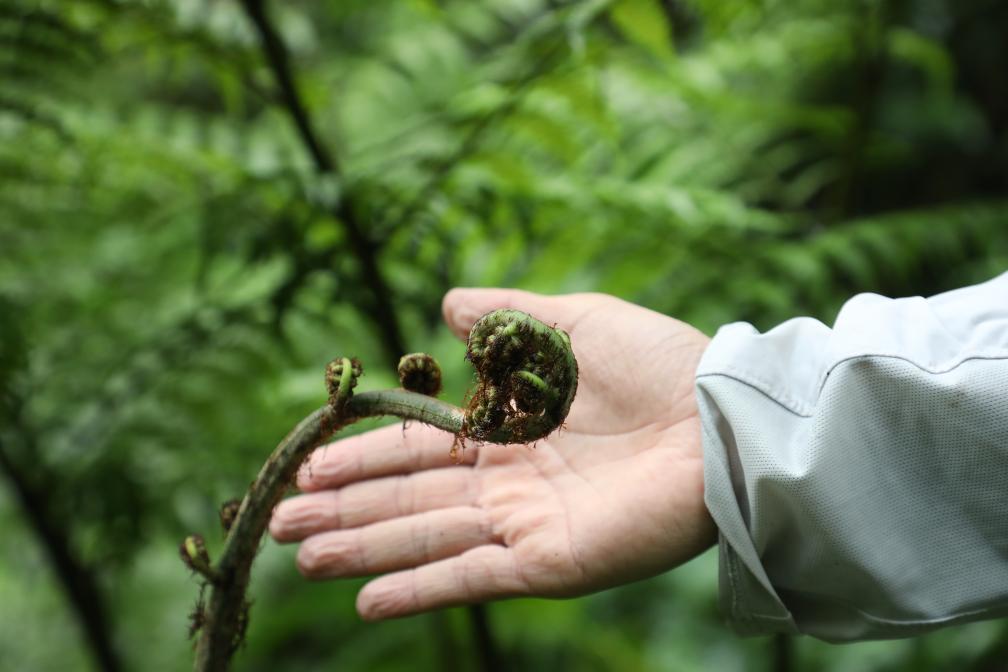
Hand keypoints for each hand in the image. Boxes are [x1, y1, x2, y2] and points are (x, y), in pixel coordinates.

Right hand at [269, 288, 715, 619]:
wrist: (720, 415)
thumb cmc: (657, 363)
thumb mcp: (570, 322)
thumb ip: (505, 320)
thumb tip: (443, 305)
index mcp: (508, 428)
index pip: (417, 447)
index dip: (363, 456)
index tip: (307, 460)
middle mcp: (508, 481)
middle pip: (408, 498)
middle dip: (342, 509)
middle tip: (277, 520)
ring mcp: (526, 524)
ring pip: (426, 538)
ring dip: (361, 548)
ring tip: (300, 556)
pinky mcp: (552, 561)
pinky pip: (473, 578)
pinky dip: (420, 589)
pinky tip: (367, 599)